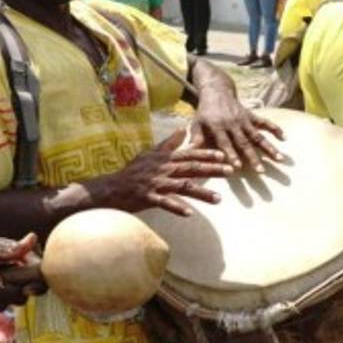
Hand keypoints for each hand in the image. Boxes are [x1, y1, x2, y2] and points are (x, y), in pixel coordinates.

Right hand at [99, 128, 232, 216]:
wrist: (112, 188)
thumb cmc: (132, 172)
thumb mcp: (150, 154)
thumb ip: (168, 143)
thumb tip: (183, 129)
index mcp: (164, 159)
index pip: (190, 154)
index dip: (207, 154)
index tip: (224, 155)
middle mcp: (162, 169)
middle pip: (191, 168)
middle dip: (212, 169)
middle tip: (231, 172)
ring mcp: (156, 183)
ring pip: (182, 187)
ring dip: (202, 193)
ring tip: (218, 199)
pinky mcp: (148, 198)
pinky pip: (164, 203)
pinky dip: (176, 207)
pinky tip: (189, 213)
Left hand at [192, 90, 284, 171]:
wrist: (216, 91)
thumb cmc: (204, 112)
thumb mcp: (196, 124)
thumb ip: (195, 138)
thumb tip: (188, 152)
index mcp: (217, 127)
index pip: (225, 143)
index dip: (232, 155)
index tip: (238, 167)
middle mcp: (232, 124)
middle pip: (244, 143)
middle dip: (253, 158)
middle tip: (261, 171)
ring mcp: (244, 120)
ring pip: (258, 135)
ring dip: (269, 147)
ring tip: (279, 159)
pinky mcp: (251, 115)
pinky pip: (265, 122)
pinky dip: (275, 129)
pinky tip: (284, 138)